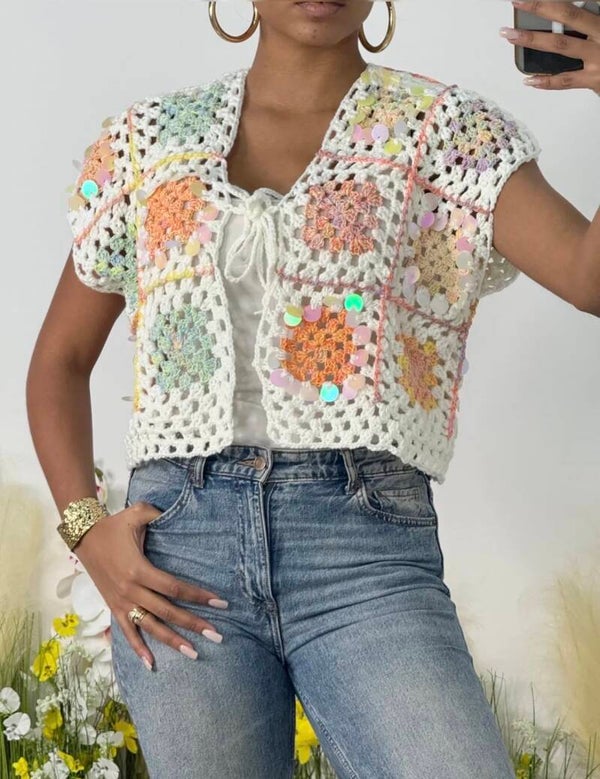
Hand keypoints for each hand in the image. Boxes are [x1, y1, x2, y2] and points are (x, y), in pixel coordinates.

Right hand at [73, 501, 228, 668]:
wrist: (83, 536)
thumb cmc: (114, 525)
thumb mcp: (138, 513)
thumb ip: (159, 514)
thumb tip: (181, 514)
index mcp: (139, 569)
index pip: (174, 588)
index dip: (198, 596)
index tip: (220, 603)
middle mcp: (131, 590)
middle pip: (167, 611)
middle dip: (193, 624)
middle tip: (217, 635)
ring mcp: (121, 602)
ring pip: (150, 627)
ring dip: (172, 641)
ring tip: (193, 653)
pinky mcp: (113, 607)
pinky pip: (127, 632)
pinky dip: (138, 649)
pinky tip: (151, 664)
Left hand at [500, 0, 599, 94]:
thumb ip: (592, 18)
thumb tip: (572, 11)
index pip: (582, 3)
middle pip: (569, 16)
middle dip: (541, 8)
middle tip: (519, 2)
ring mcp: (598, 58)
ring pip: (561, 46)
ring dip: (533, 39)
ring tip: (510, 34)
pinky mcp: (594, 80)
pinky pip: (566, 81)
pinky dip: (546, 81)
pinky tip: (528, 79)